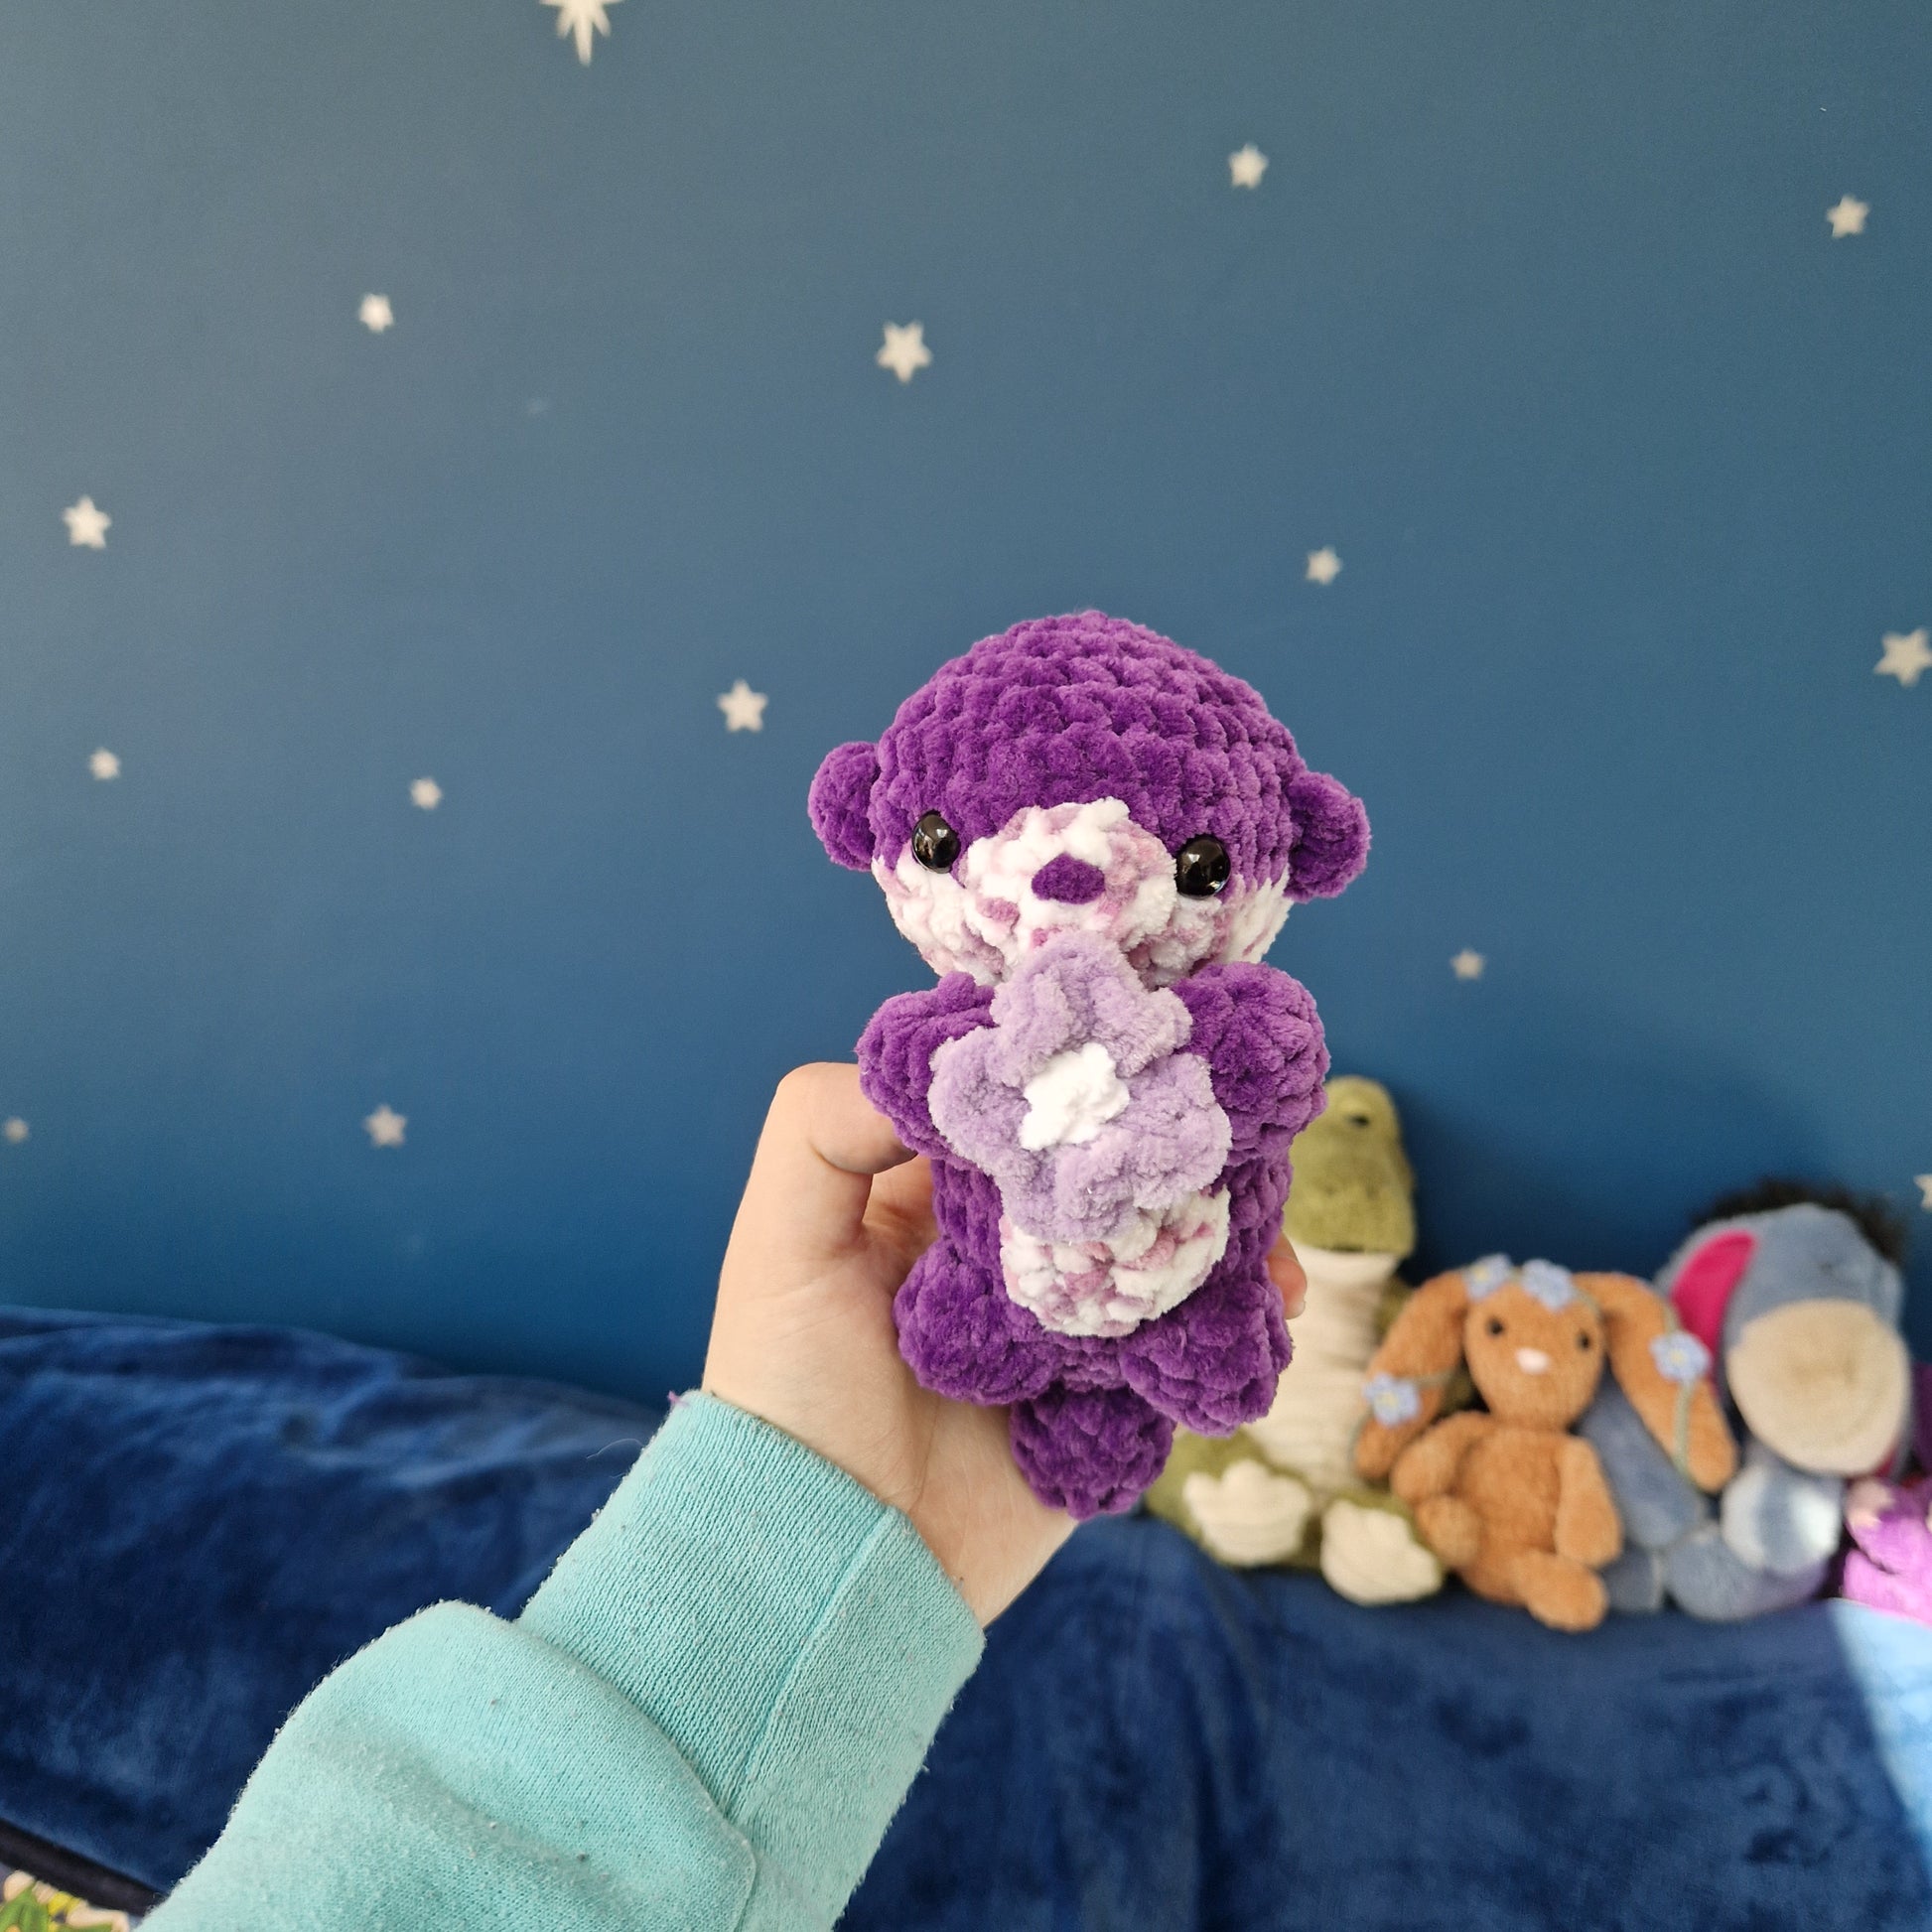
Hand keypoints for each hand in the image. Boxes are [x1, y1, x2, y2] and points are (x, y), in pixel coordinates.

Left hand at [703, 1063, 1306, 1622]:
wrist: (837, 1559)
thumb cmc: (786, 1389)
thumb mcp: (779, 1240)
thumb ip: (824, 1126)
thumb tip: (941, 1055)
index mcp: (930, 1189)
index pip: (1020, 1101)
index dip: (1080, 1063)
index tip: (1149, 1033)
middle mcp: (1007, 1241)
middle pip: (1112, 1167)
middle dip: (1179, 1145)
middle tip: (1234, 1133)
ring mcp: (1069, 1317)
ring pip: (1168, 1244)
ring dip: (1228, 1227)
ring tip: (1266, 1235)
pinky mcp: (1114, 1392)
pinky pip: (1193, 1339)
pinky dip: (1241, 1317)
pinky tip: (1273, 1303)